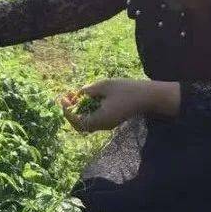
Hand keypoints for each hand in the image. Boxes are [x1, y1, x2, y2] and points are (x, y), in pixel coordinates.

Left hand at [60, 79, 179, 132]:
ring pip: (86, 124)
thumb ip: (88, 90)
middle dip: (70, 113)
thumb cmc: (127, 89)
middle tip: (66, 98)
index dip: (67, 111)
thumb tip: (77, 94)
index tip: (63, 98)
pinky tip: (85, 99)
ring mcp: (107, 124)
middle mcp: (103, 125)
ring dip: (77, 112)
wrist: (147, 97)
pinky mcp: (110, 121)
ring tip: (74, 97)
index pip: (77, 121)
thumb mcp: (105, 85)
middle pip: (79, 126)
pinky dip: (86, 111)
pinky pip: (93, 120)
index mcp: (101, 119)